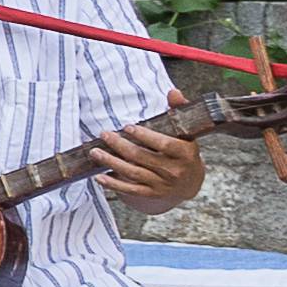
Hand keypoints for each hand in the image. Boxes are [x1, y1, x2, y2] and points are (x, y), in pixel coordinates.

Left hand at [87, 120, 204, 206]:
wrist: (191, 182)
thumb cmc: (184, 150)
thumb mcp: (186, 131)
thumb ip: (179, 110)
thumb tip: (173, 92)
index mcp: (186, 154)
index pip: (164, 145)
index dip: (145, 136)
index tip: (127, 127)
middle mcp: (175, 171)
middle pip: (143, 158)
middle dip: (120, 146)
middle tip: (104, 135)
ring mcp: (163, 185)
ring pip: (134, 173)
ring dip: (112, 162)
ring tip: (95, 152)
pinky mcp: (152, 194)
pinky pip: (131, 191)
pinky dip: (114, 184)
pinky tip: (99, 177)